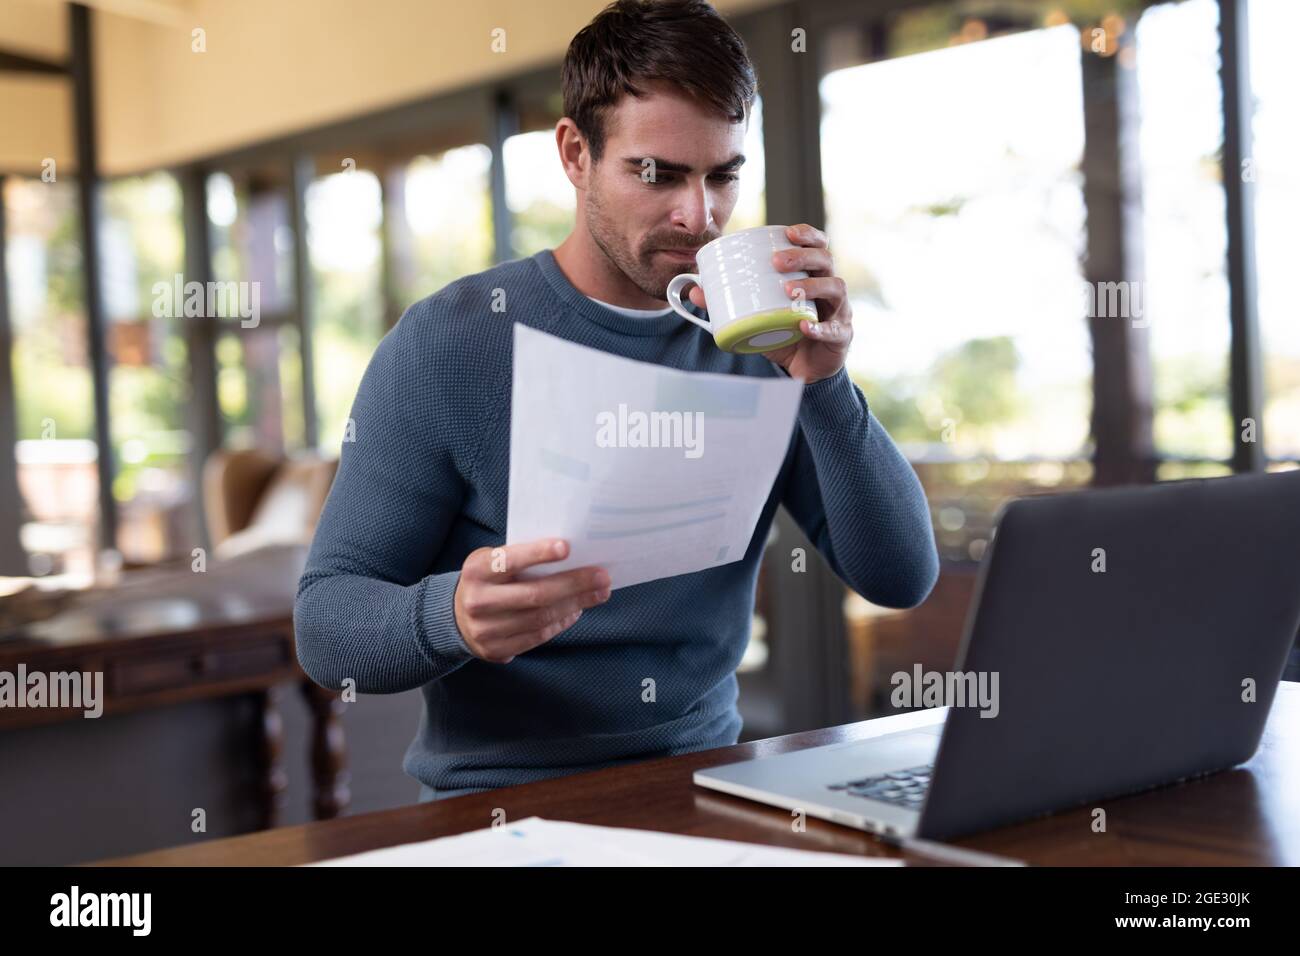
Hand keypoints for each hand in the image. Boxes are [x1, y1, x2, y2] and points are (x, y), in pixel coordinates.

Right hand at [453, 538, 610, 662]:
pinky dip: (561, 622)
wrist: (454, 617)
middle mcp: (478, 601)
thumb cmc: (486, 580)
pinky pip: (537, 636)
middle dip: (574, 584)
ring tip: (598, 593)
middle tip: (602, 576)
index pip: (509, 560)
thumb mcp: (491, 562)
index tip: (567, 547)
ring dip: (575, 604)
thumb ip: (520, 558)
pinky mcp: (495, 649)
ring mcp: (486, 629)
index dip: (538, 554)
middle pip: (535, 594)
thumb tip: (570, 556)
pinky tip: (576, 610)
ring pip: (540, 618)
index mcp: (476, 571)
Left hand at [688, 223, 851, 383]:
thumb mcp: (756, 316)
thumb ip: (728, 302)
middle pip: (826, 261)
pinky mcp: (841, 336)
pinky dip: (820, 327)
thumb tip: (695, 291)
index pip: (817, 246)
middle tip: (777, 261)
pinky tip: (804, 326)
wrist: (805, 370)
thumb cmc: (784, 334)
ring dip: (813, 286)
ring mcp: (839, 312)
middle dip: (803, 256)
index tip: (788, 233)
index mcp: (812, 276)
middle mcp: (830, 289)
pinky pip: (835, 329)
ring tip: (789, 289)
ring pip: (836, 289)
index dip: (807, 235)